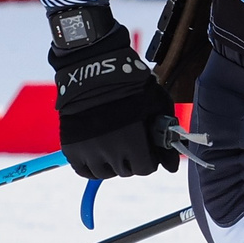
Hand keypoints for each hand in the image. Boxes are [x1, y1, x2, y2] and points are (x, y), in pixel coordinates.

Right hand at [48, 4, 176, 177]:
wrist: (96, 69)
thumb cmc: (132, 85)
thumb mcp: (158, 105)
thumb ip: (166, 137)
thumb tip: (172, 167)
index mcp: (133, 142)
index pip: (145, 168)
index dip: (149, 158)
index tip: (146, 148)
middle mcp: (110, 151)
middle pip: (125, 171)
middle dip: (131, 159)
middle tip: (129, 142)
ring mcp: (88, 150)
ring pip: (103, 173)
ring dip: (110, 164)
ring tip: (112, 145)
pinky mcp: (71, 147)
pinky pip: (82, 170)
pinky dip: (90, 165)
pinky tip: (97, 152)